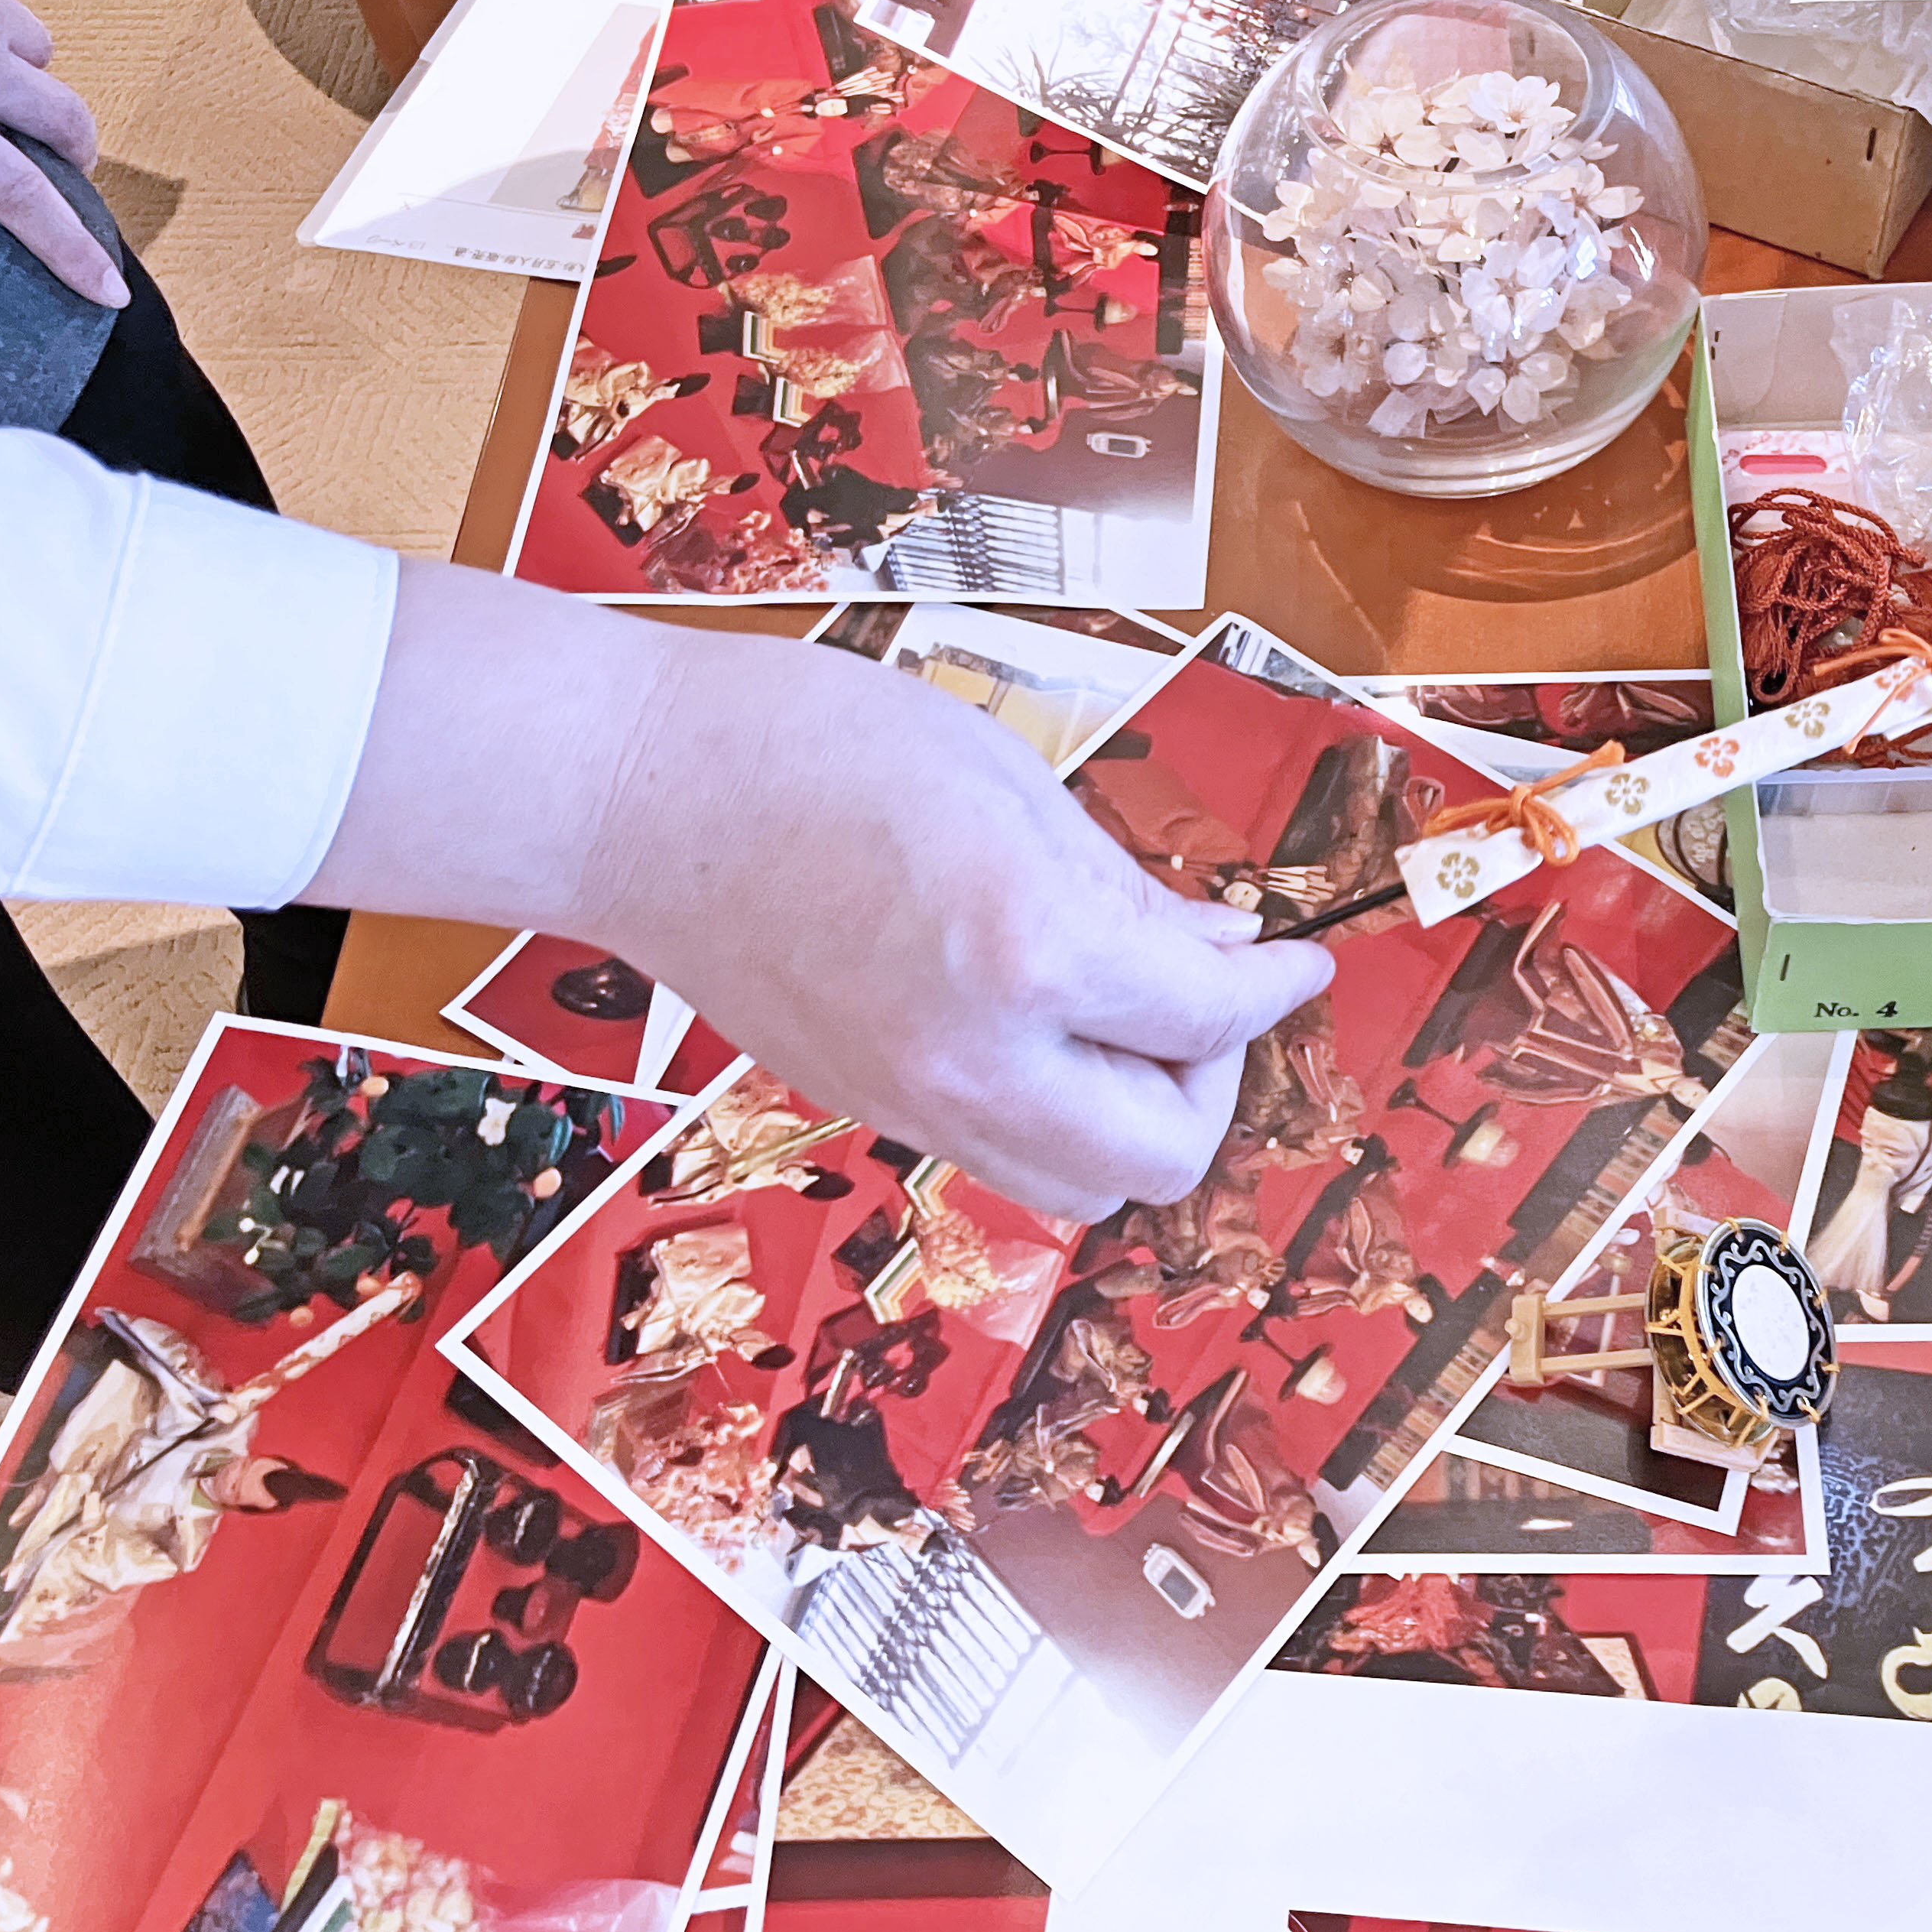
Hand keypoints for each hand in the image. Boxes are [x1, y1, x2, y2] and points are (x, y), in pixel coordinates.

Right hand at [313, 565, 1336, 1221]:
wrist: (631, 793)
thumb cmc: (813, 742)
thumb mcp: (1009, 783)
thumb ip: (1126, 890)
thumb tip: (1220, 949)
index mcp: (1030, 951)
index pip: (1208, 1019)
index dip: (1277, 990)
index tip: (1299, 963)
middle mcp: (978, 1057)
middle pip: (1158, 1160)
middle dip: (1210, 1086)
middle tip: (1202, 1002)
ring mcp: (912, 1100)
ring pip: (1078, 1188)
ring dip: (1132, 1123)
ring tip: (1122, 1022)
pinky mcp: (864, 1107)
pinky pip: (999, 1155)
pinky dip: (1053, 1115)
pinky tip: (1043, 1026)